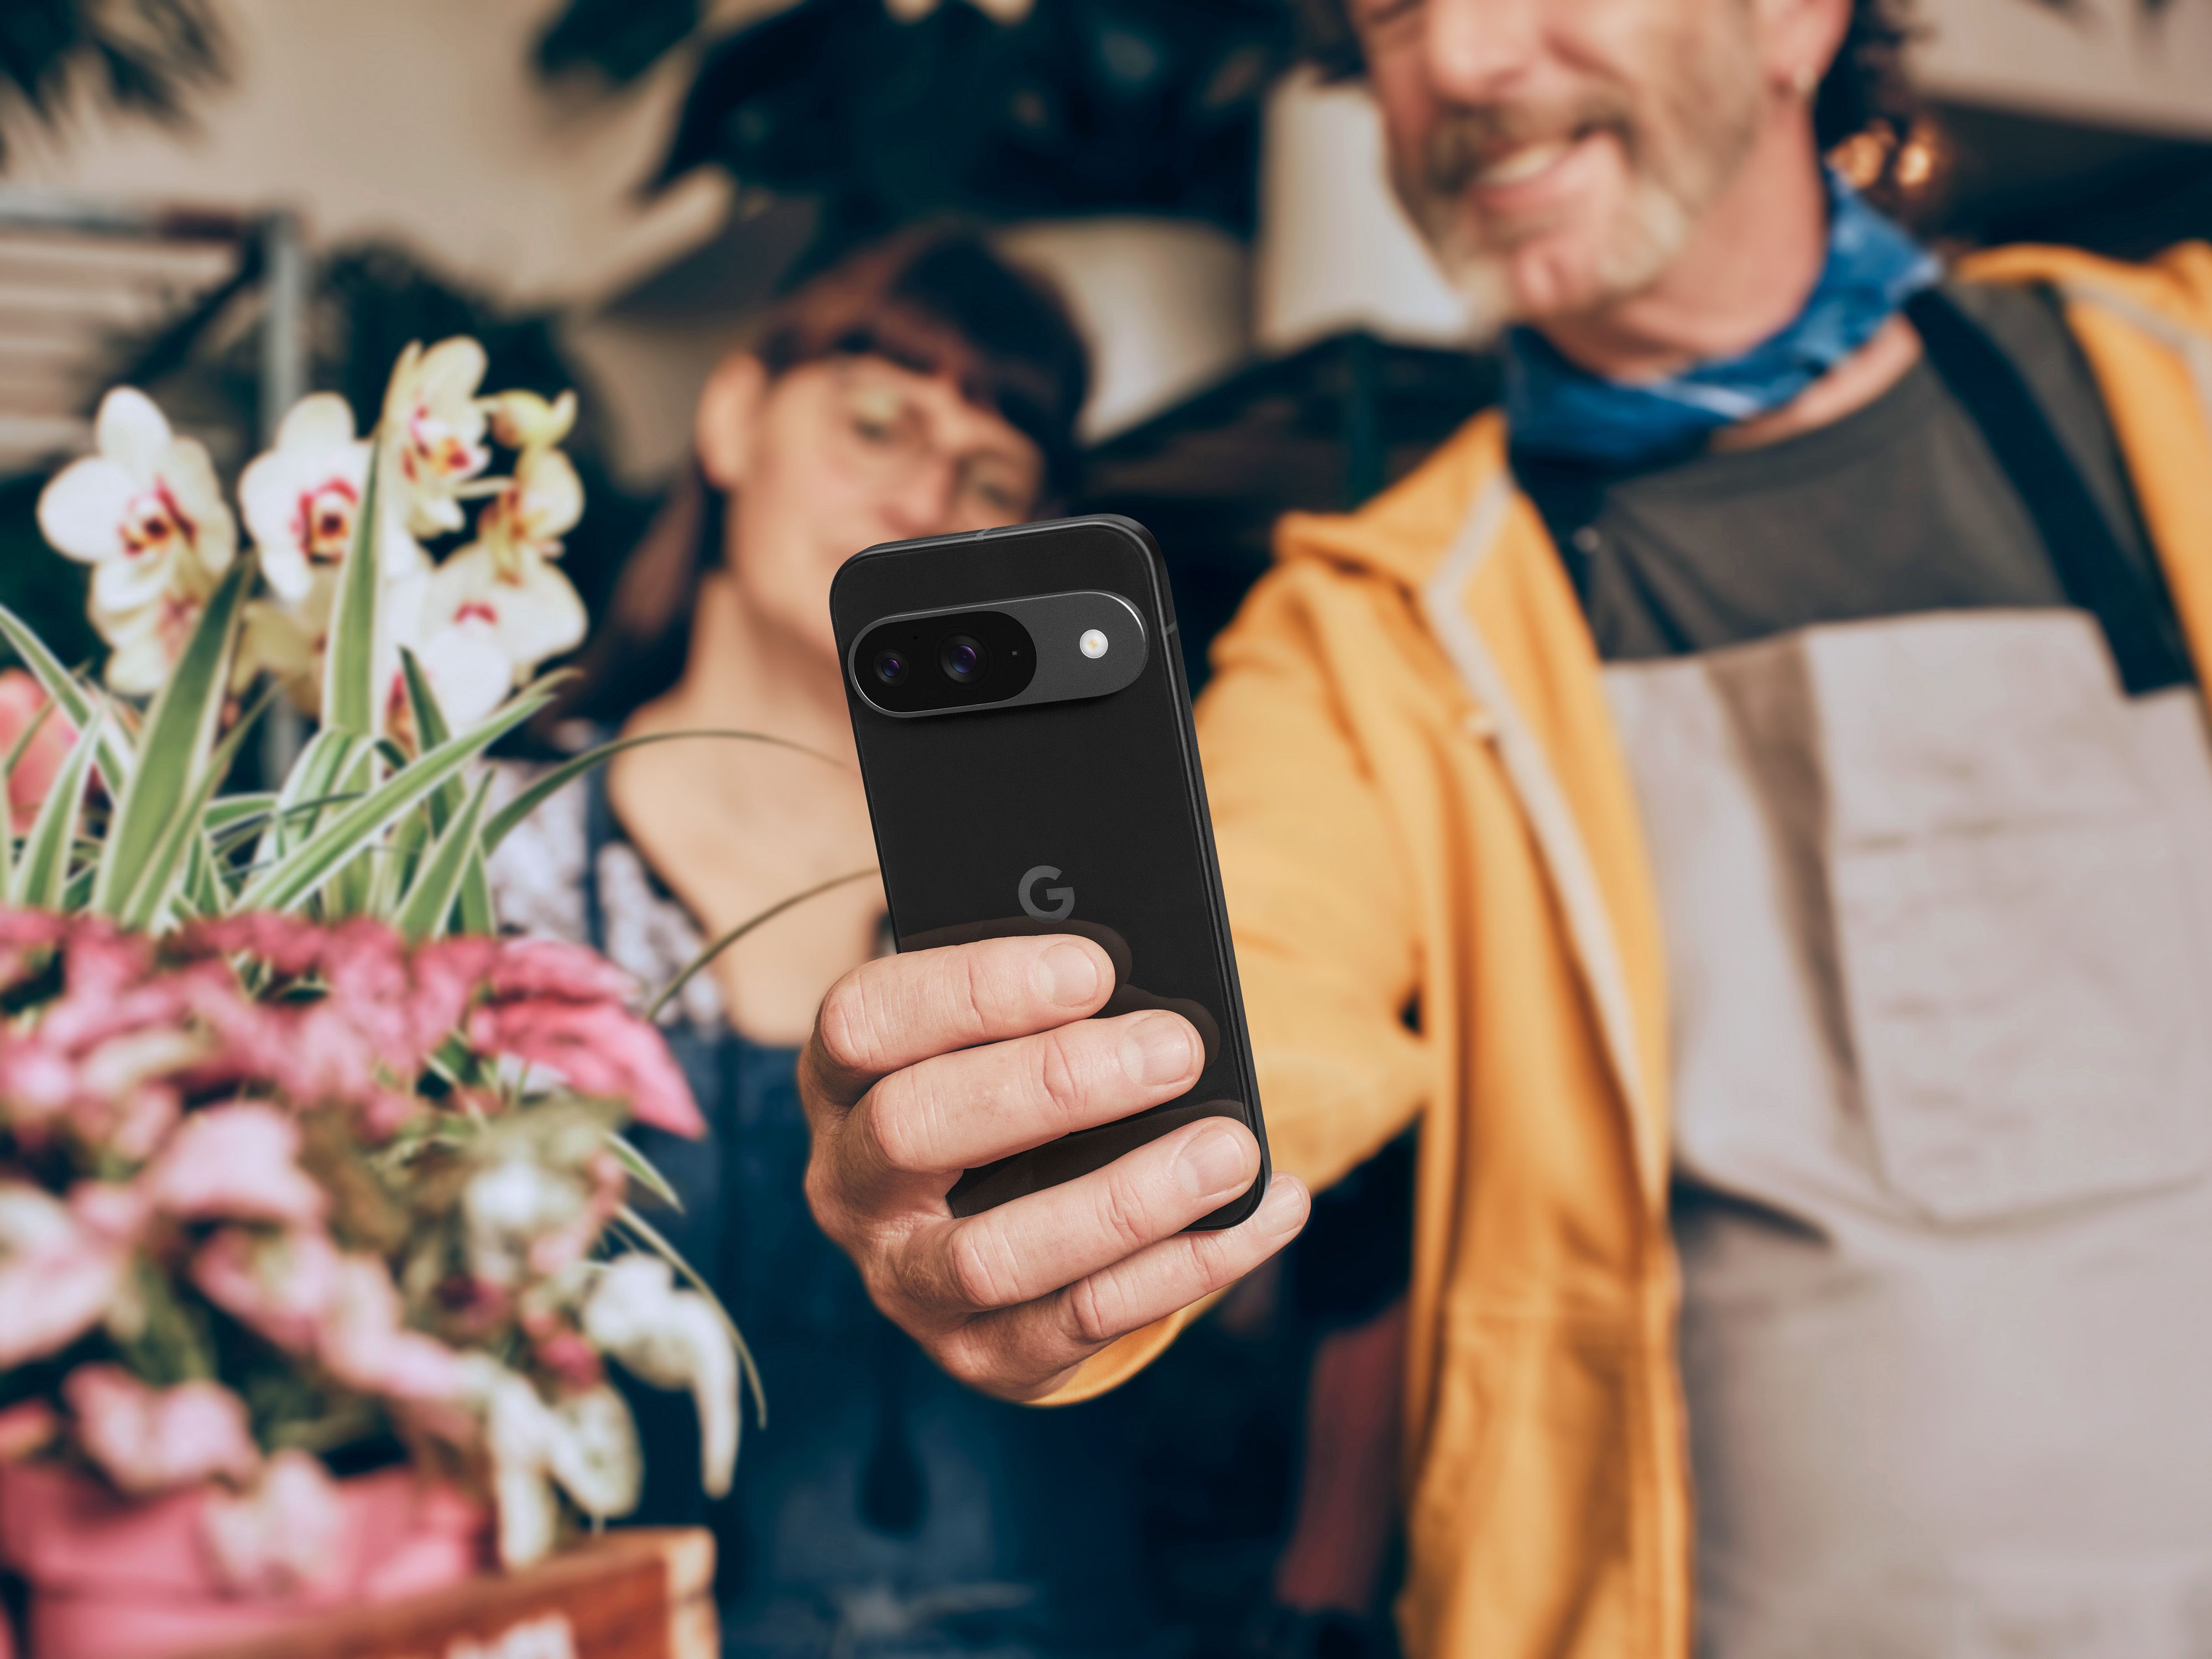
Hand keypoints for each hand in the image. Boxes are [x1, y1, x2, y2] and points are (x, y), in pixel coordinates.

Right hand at [800, 934, 1309, 1400]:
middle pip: (915, 1129)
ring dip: (1124, 1201)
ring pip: (994, 1255)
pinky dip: (1187, 1266)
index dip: (972, 990)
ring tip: (1231, 1148)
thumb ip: (1048, 1004)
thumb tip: (1146, 983)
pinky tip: (1265, 1211)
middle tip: (1177, 1049)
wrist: (996, 1215)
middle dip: (1053, 1084)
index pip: (866, 1022)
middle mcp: (849, 1186)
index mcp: (840, 1080)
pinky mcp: (981, 1354)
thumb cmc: (1011, 1082)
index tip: (1093, 970)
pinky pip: (1082, 1321)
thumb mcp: (1002, 1032)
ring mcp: (906, 1282)